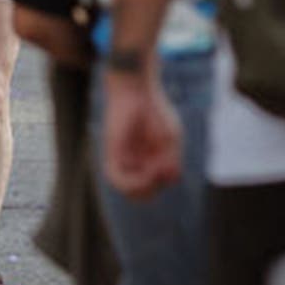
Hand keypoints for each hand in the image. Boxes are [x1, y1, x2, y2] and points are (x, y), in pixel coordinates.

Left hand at [101, 71, 184, 200]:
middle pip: (143, 193)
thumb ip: (171, 161)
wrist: (136, 91)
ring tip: (152, 174)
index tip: (171, 166)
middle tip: (159, 173)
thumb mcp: (171, 139)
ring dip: (143, 189)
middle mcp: (136, 162)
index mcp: (151, 159)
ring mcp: (125, 159)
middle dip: (153, 190)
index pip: (157, 185)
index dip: (164, 182)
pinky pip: (115, 178)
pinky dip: (131, 183)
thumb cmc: (156, 112)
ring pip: (129, 190)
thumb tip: (166, 181)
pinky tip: (144, 174)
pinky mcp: (112, 152)